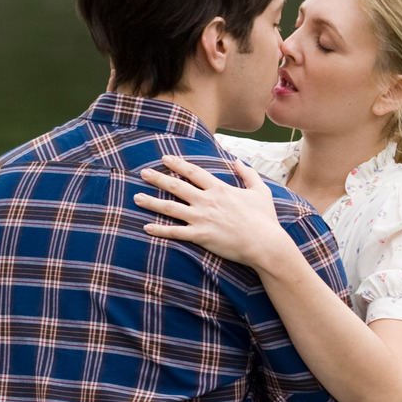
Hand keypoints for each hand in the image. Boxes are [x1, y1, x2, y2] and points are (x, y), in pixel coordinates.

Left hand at [134, 155, 290, 268]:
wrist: (265, 243)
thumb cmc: (264, 219)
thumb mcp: (260, 191)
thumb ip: (248, 173)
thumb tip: (237, 160)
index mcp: (219, 189)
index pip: (193, 172)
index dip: (177, 164)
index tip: (164, 158)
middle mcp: (207, 201)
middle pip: (177, 186)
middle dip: (158, 178)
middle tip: (143, 173)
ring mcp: (202, 218)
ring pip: (171, 208)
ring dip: (152, 202)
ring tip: (136, 198)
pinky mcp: (200, 236)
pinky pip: (175, 232)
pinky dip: (159, 230)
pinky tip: (146, 227)